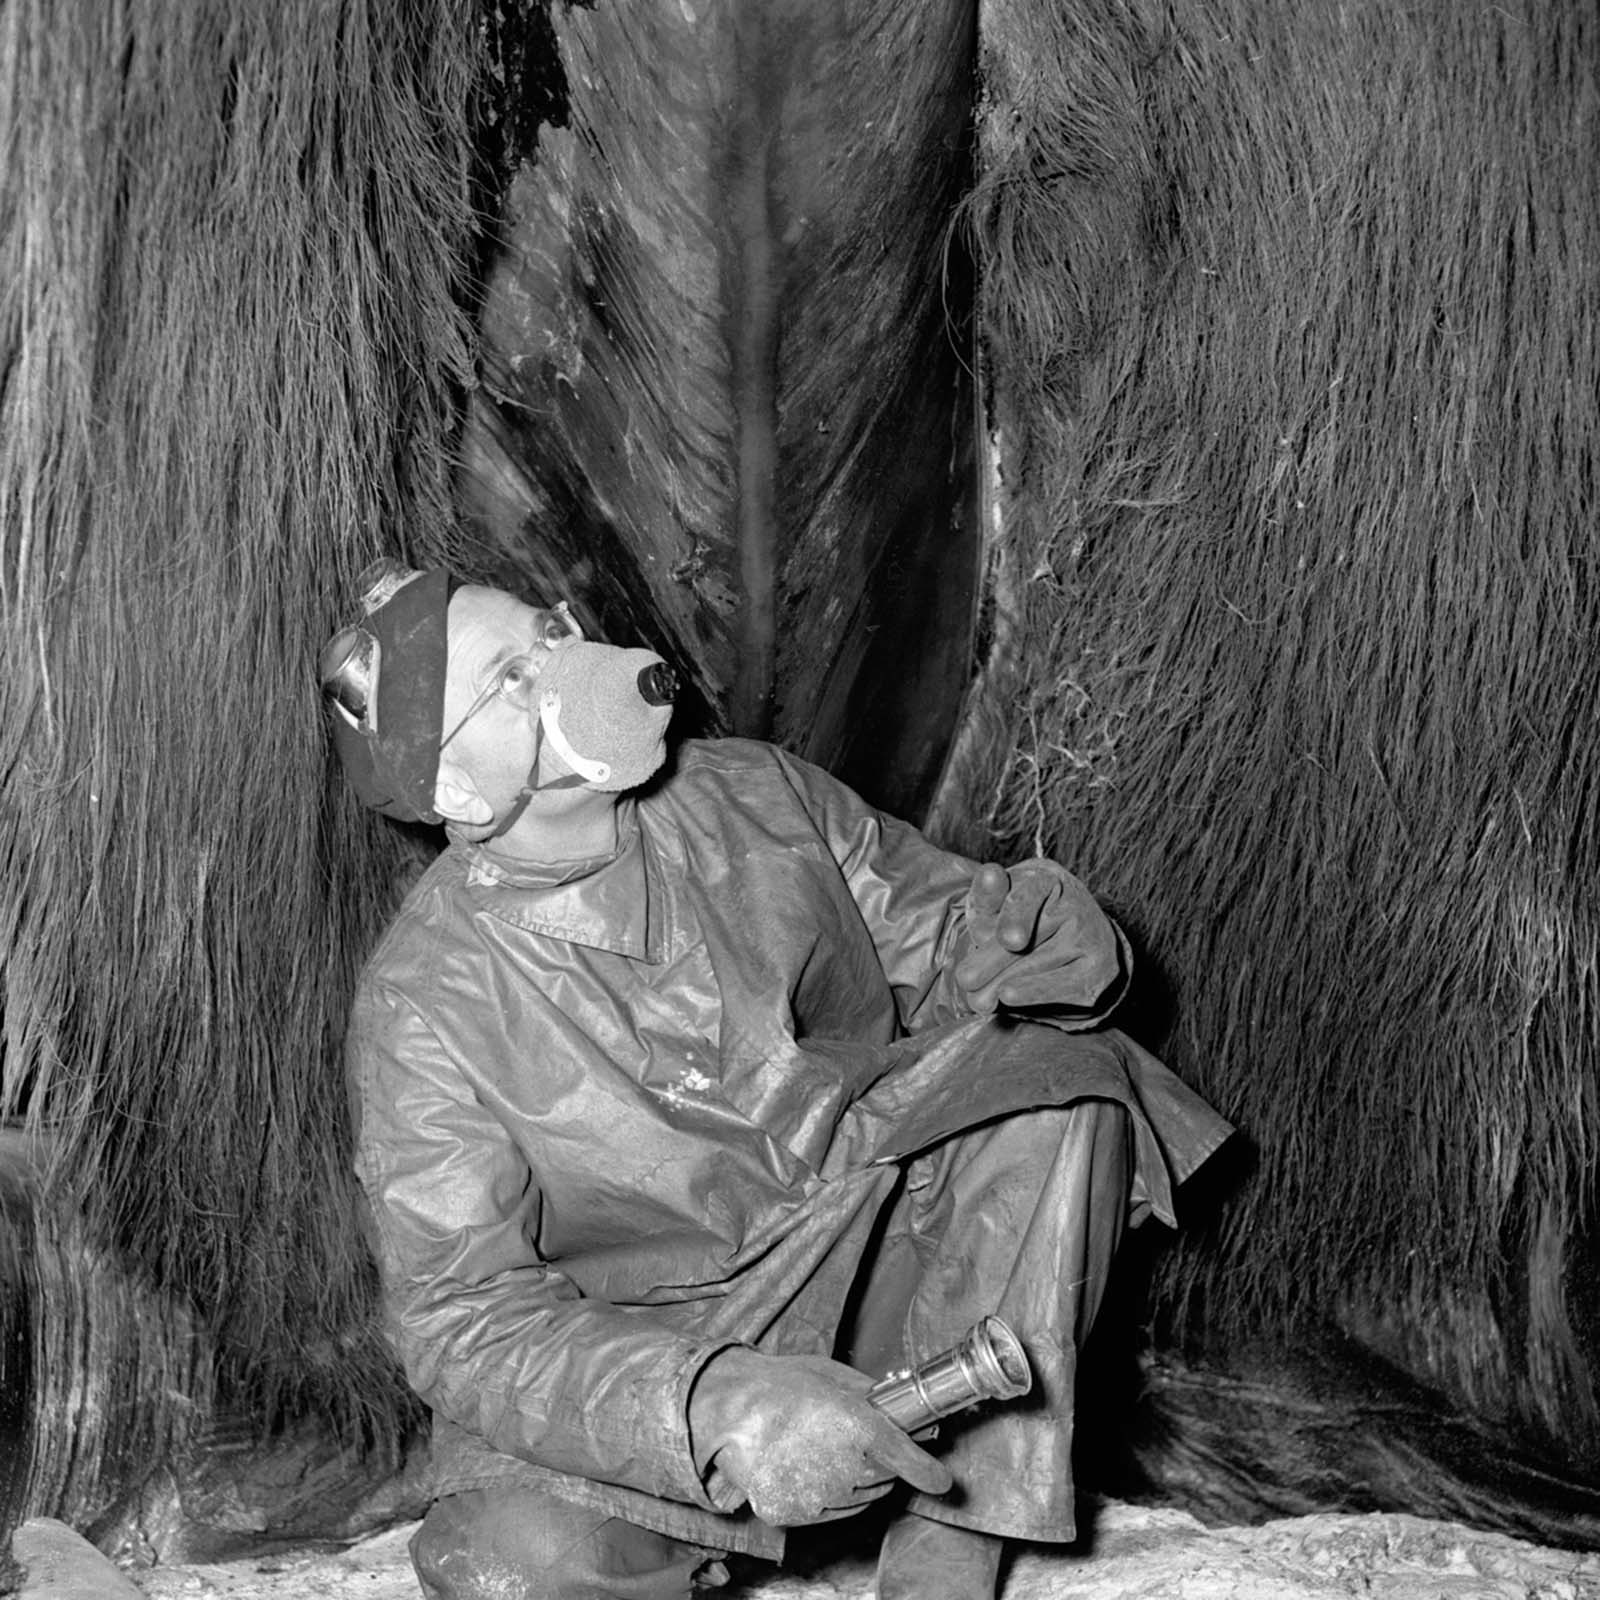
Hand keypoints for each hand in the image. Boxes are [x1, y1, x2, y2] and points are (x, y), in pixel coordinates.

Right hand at [688, 1349, 952, 1525]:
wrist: (727, 1409)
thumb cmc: (778, 1385)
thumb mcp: (830, 1375)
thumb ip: (871, 1396)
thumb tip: (902, 1410)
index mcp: (856, 1426)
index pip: (906, 1459)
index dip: (928, 1472)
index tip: (942, 1480)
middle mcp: (842, 1466)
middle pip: (884, 1478)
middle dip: (879, 1463)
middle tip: (852, 1440)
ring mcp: (817, 1495)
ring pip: (859, 1499)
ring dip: (855, 1482)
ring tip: (823, 1451)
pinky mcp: (795, 1514)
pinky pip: (828, 1512)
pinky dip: (826, 1496)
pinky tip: (806, 1468)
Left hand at [954, 861, 1121, 1013]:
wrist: (1075, 950)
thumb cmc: (1021, 923)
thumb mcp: (998, 908)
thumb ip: (986, 902)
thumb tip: (987, 880)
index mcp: (1046, 877)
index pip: (1030, 893)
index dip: (1018, 916)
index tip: (1009, 940)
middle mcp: (1074, 900)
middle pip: (1029, 935)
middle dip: (991, 960)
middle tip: (965, 980)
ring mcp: (1091, 933)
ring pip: (1040, 961)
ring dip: (1002, 982)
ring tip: (976, 999)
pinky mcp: (1100, 968)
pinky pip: (1064, 983)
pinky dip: (1034, 991)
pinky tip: (1008, 996)